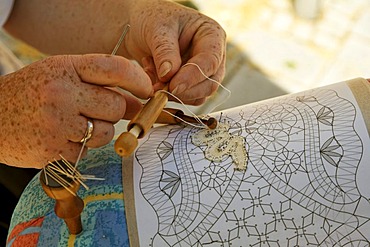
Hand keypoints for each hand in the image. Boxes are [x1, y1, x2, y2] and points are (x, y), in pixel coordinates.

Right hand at [0, 54, 151, 167]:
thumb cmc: (32, 94)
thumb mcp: (61, 75)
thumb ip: (98, 83)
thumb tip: (138, 102)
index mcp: (65, 68)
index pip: (115, 68)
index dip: (138, 80)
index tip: (147, 90)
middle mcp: (62, 94)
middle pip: (117, 105)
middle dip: (114, 111)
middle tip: (95, 111)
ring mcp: (57, 124)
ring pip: (107, 132)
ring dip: (98, 131)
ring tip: (73, 125)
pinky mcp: (55, 152)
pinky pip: (89, 151)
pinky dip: (82, 147)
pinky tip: (62, 138)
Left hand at [125, 0, 226, 104]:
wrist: (138, 27)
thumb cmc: (152, 19)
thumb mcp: (157, 29)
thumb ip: (164, 51)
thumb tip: (169, 76)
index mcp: (211, 35)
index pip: (211, 61)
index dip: (193, 76)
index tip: (173, 86)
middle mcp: (212, 55)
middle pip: (210, 84)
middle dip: (184, 90)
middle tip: (159, 89)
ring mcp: (202, 72)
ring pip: (198, 96)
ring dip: (173, 93)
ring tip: (151, 73)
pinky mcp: (190, 84)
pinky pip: (184, 98)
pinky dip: (166, 94)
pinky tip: (153, 77)